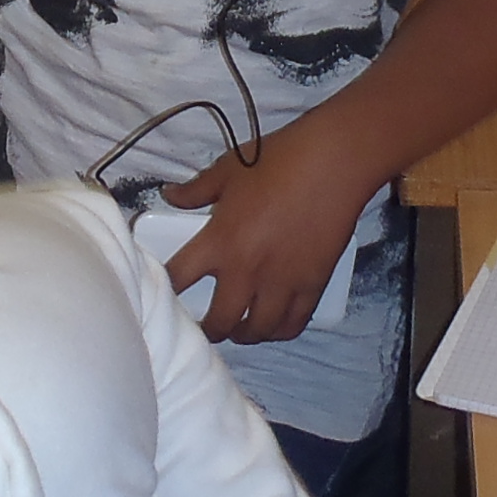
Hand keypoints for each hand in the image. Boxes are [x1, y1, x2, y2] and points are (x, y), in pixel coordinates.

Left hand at [159, 115, 379, 346]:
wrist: (332, 164)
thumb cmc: (277, 161)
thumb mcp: (227, 170)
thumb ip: (195, 190)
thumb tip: (169, 195)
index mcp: (219, 241)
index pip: (178, 279)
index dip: (165, 290)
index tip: (165, 295)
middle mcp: (246, 271)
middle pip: (219, 323)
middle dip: (208, 330)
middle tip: (206, 325)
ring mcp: (281, 284)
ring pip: (257, 331)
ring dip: (243, 334)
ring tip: (239, 327)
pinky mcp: (312, 287)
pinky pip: (292, 325)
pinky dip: (278, 331)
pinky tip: (272, 323)